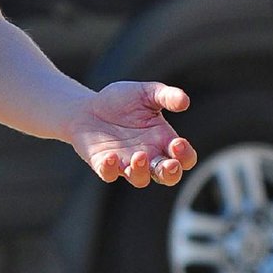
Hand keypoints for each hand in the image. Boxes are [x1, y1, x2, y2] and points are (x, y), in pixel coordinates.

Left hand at [71, 81, 196, 187]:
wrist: (87, 107)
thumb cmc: (120, 101)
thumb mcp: (146, 93)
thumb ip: (166, 96)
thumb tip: (184, 101)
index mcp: (163, 140)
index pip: (184, 158)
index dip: (185, 156)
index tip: (177, 143)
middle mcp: (148, 156)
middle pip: (167, 176)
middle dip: (171, 173)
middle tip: (169, 165)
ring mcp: (126, 163)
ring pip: (140, 179)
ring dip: (141, 171)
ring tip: (139, 156)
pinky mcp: (103, 165)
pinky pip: (109, 174)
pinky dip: (110, 169)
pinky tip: (111, 156)